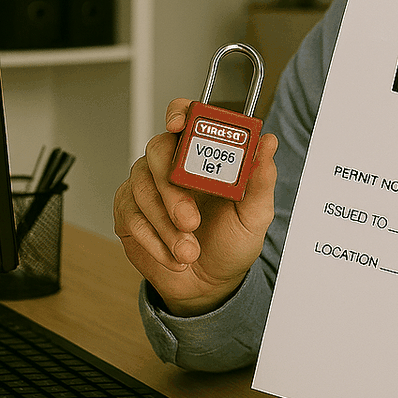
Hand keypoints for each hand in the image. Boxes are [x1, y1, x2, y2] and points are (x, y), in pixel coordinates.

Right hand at [113, 98, 277, 316]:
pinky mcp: (129, 212)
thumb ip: (261, 179)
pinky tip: (173, 255)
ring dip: (166, 226)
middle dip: (172, 190)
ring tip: (189, 250)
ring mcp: (147, 187)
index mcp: (203, 156)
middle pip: (157, 151)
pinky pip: (132, 216)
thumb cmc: (232, 243)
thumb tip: (268, 142)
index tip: (179, 125)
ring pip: (144, 189)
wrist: (210, 285)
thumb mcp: (255, 214)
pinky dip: (154, 240)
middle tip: (190, 220)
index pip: (185, 117)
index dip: (178, 112)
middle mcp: (172, 165)